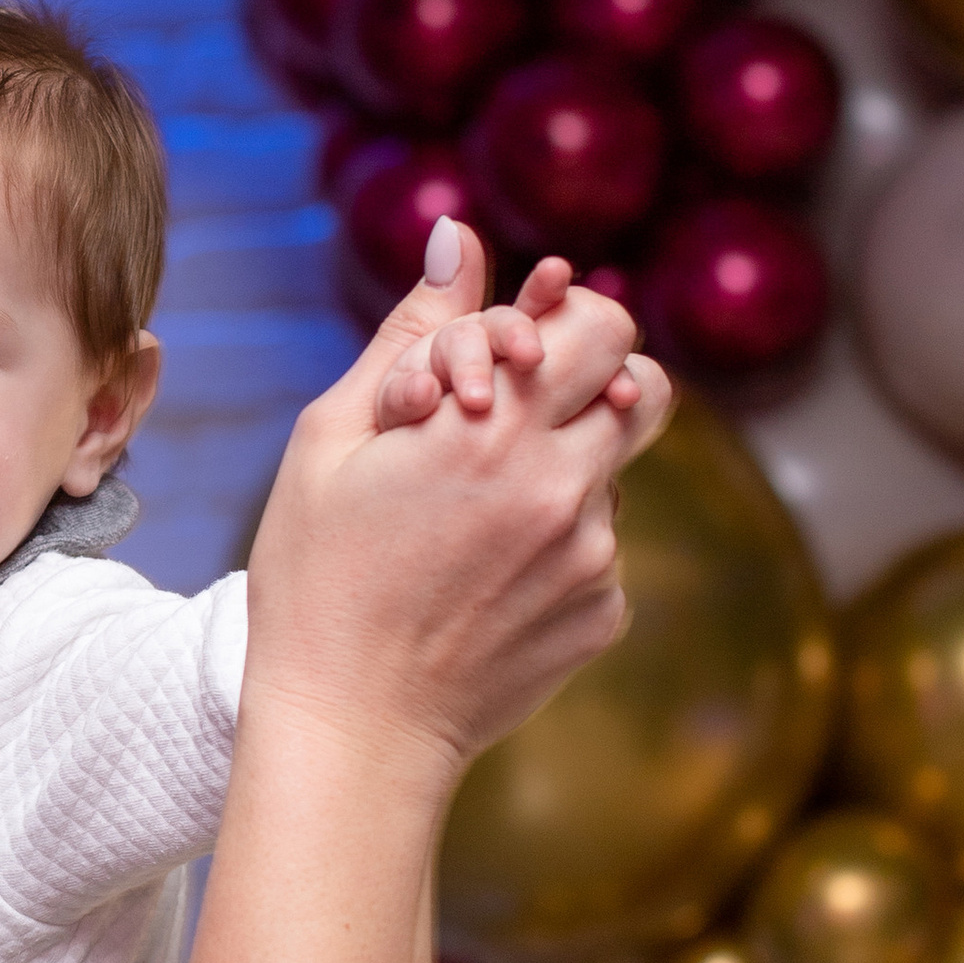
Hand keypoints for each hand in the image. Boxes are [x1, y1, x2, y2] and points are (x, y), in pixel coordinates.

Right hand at [246, 221, 673, 785]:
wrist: (350, 728)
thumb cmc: (317, 579)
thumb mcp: (333, 440)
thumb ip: (413, 330)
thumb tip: (459, 234)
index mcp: (490, 428)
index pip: (604, 325)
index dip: (570, 323)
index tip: (524, 351)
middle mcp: (561, 485)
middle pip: (646, 388)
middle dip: (593, 384)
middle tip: (528, 411)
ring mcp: (593, 555)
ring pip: (614, 474)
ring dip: (562, 474)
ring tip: (475, 522)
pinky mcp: (604, 612)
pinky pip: (601, 549)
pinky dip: (554, 550)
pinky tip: (483, 584)